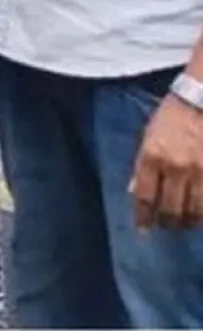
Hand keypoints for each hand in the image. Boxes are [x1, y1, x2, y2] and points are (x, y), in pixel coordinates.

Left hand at [131, 92, 202, 229]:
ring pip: (194, 211)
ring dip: (188, 222)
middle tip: (166, 227)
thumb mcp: (148, 136)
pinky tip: (201, 216)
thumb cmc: (172, 116)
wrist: (201, 100)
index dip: (143, 217)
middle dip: (167, 223)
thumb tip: (134, 191)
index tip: (143, 230)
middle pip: (170, 209)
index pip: (144, 197)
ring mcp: (199, 171)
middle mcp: (175, 167)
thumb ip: (142, 166)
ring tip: (185, 224)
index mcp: (152, 157)